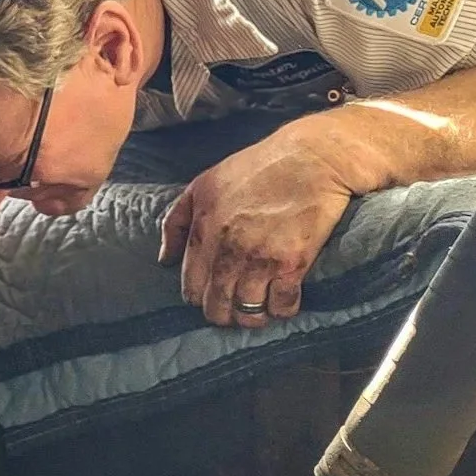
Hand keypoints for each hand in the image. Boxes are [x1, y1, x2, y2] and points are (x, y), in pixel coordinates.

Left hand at [158, 132, 357, 326]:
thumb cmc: (257, 167)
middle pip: (216, 306)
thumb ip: (176, 221)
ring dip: (251, 317)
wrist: (311, 158)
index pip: (191, 286)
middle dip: (222, 314)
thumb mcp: (204, 184)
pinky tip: (282, 303)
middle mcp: (229, 249)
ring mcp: (261, 258)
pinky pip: (281, 306)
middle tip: (232, 310)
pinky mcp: (293, 263)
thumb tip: (164, 260)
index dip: (198, 297)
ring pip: (247, 312)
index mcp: (204, 230)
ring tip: (256, 311)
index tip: (209, 296)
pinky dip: (281, 310)